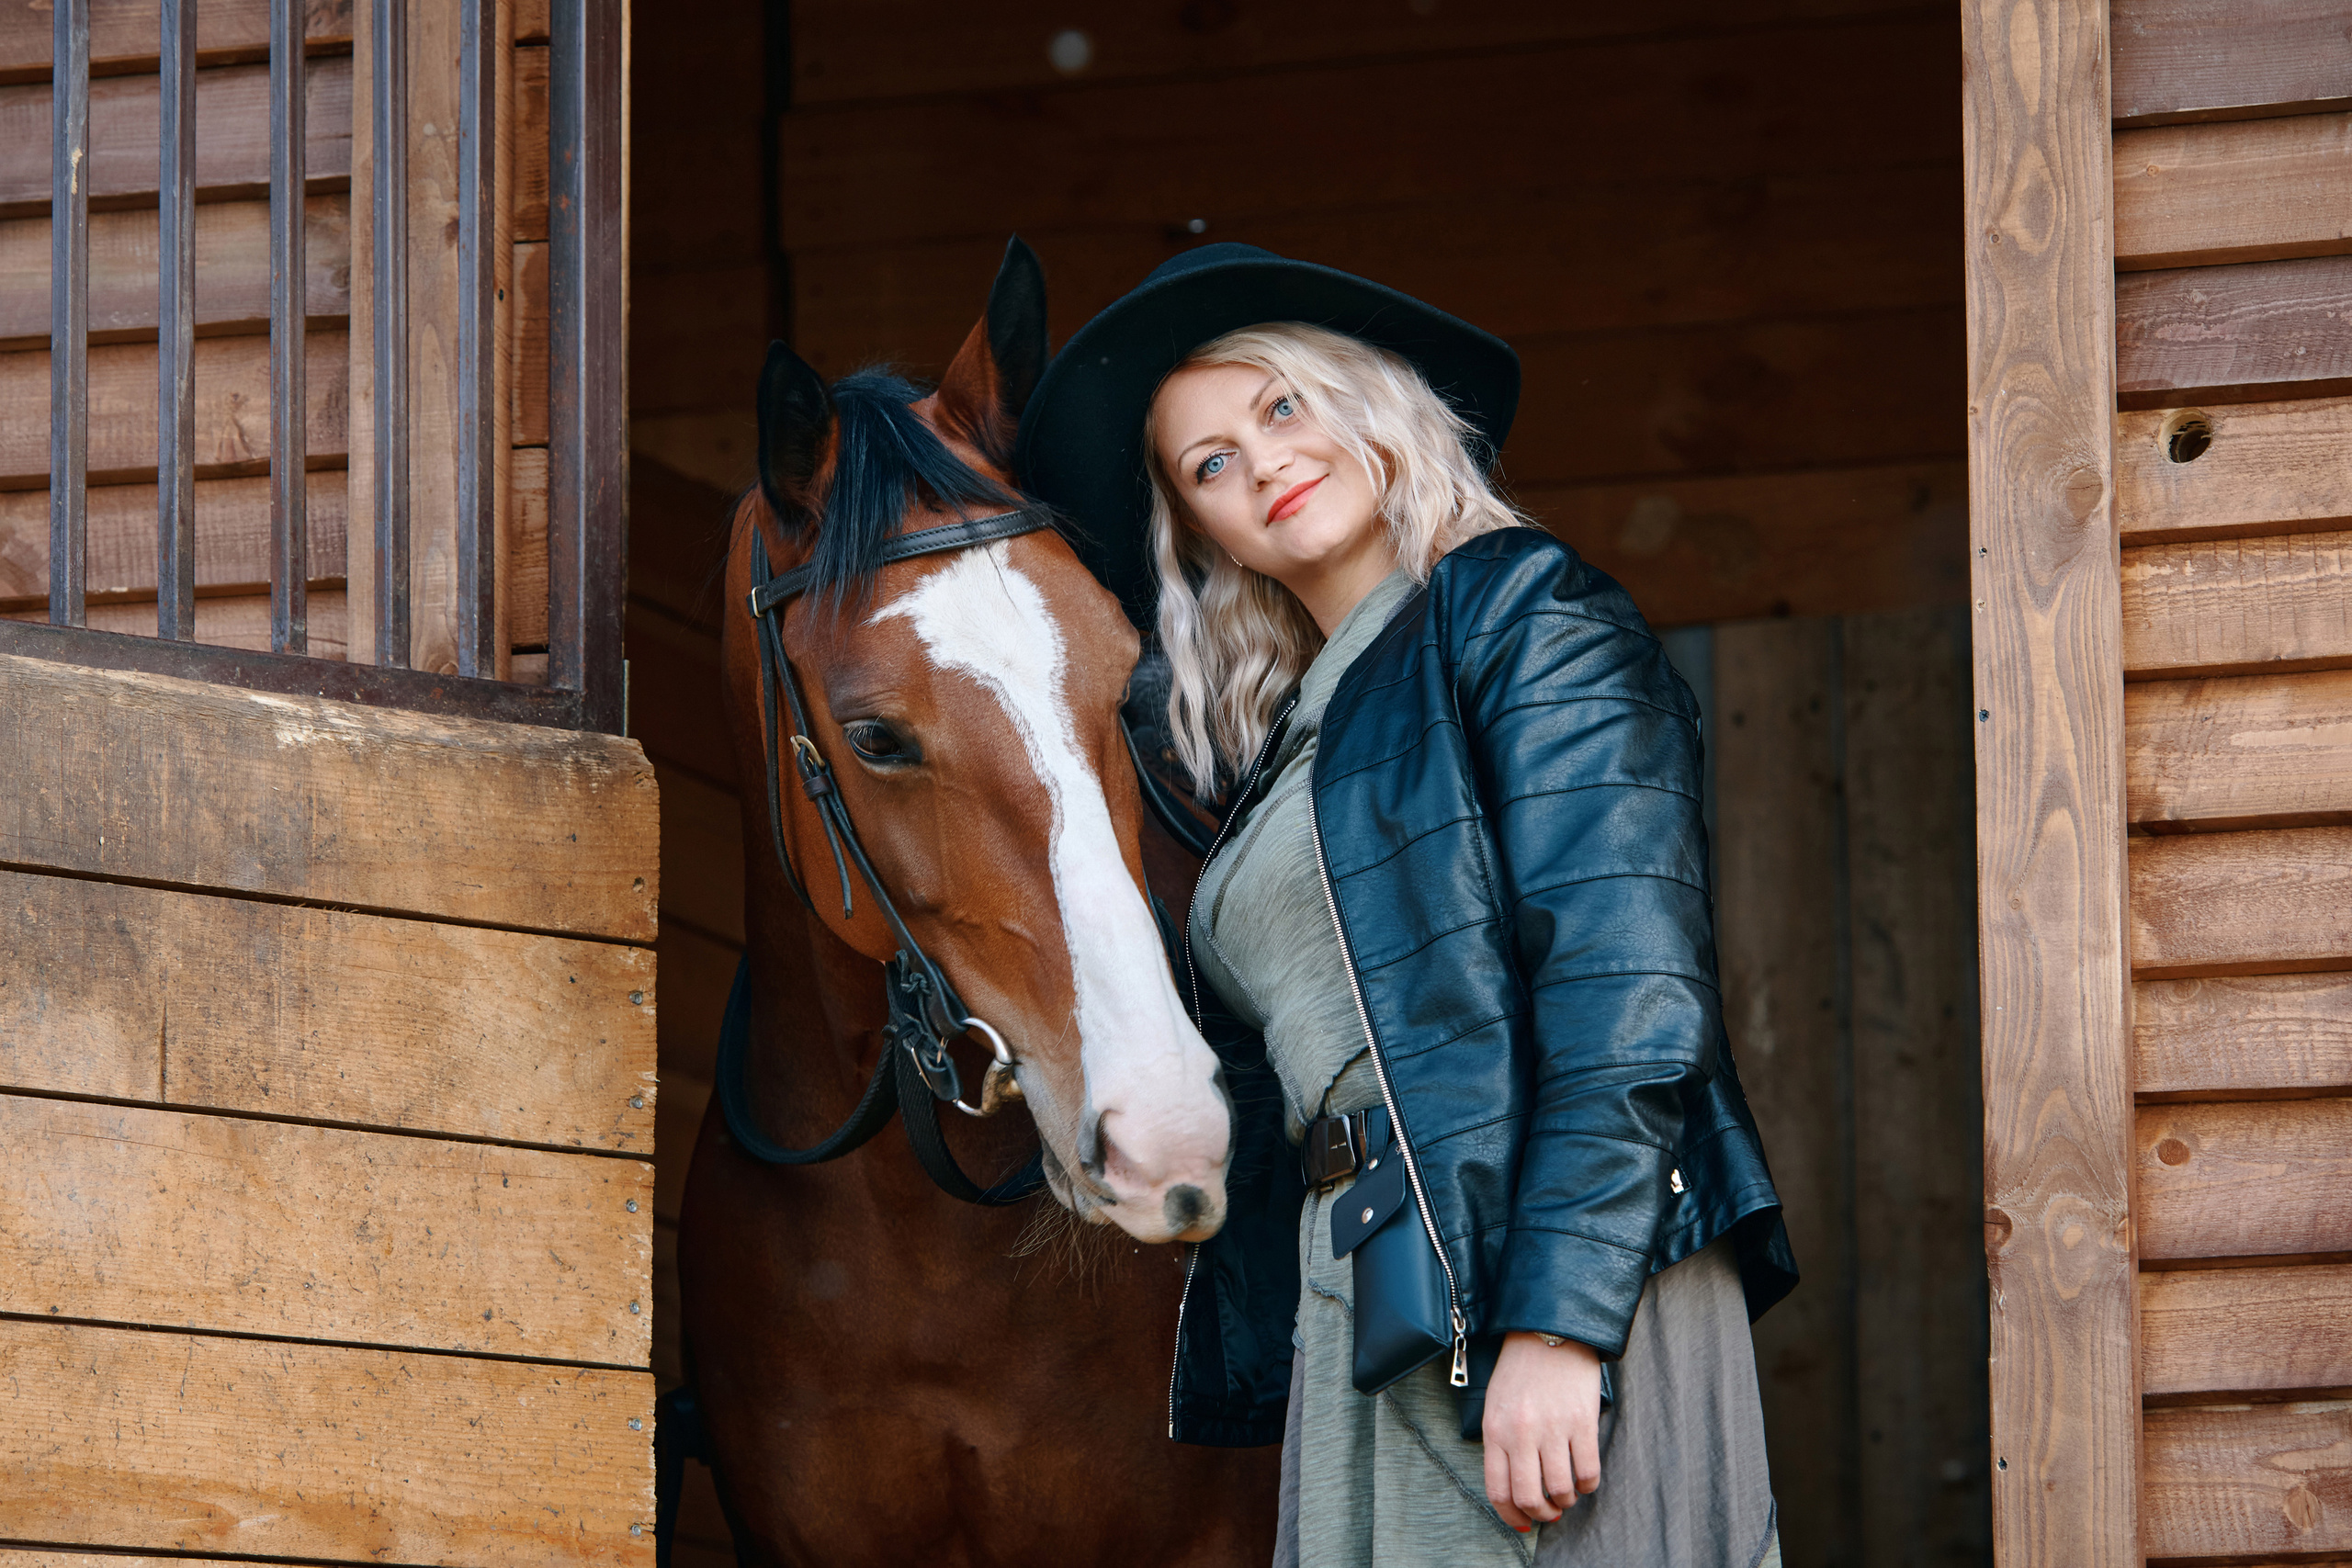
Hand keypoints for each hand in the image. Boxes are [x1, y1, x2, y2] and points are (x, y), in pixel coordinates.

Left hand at [1481, 1330, 1603, 1533]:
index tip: (1522, 1523)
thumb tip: (1514, 1485)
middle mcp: (1521, 1432)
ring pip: (1561, 1489)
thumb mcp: (1495, 1404)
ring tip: (1567, 1493)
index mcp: (1494, 1429)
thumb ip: (1500, 1442)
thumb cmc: (1521, 1369)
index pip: (1498, 1489)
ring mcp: (1553, 1428)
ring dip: (1566, 1500)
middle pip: (1529, 1497)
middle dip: (1541, 1515)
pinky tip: (1584, 1478)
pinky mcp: (1582, 1422)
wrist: (1549, 1330)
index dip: (1511, 1515)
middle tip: (1550, 1512)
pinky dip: (1588, 1485)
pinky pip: (1588, 1472)